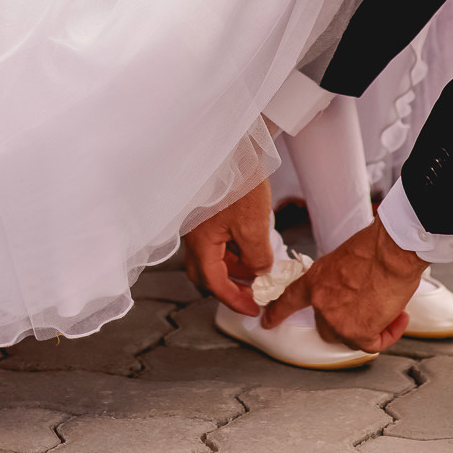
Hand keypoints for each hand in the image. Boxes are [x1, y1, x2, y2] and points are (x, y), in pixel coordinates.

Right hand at [183, 178, 273, 315]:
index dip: (235, 300)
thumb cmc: (238, 181)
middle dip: (230, 285)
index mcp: (200, 242)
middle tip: (254, 291)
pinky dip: (232, 248)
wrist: (233, 143)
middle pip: (206, 272)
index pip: (214, 283)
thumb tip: (259, 273)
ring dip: (233, 265)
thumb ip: (256, 256)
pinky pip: (216, 239)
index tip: (254, 309)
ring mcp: (197, 223)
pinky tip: (250, 243)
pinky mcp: (205, 211)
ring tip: (258, 265)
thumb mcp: (253, 225)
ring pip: (212, 256)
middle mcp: (192, 235)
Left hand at [261, 218, 423, 351]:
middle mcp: (321, 303)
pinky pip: (374, 343)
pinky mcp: (359, 332)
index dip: (278, 312)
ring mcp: (338, 320)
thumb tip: (350, 291)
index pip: (290, 299)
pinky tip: (397, 316)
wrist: (390, 250)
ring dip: (372, 325)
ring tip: (388, 305)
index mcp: (315, 280)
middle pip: (327, 327)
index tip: (268, 321)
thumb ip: (338, 280)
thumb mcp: (344, 259)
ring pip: (352, 337)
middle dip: (348, 321)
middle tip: (368, 307)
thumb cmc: (375, 247)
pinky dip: (389, 332)